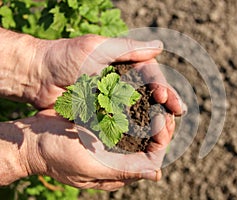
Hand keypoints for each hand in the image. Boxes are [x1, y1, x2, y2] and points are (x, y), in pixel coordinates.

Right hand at [20, 109, 174, 190]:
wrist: (33, 139)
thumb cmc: (57, 155)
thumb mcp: (90, 166)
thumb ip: (123, 170)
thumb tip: (156, 174)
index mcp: (120, 169)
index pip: (152, 157)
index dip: (162, 139)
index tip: (163, 120)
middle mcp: (120, 154)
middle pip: (150, 140)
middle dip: (161, 123)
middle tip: (165, 104)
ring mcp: (113, 138)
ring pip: (141, 126)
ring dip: (151, 111)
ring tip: (157, 95)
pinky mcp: (105, 123)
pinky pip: (126, 115)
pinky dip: (134, 104)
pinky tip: (139, 92)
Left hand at [30, 34, 184, 114]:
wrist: (38, 76)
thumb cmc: (65, 57)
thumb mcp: (96, 48)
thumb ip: (128, 48)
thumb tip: (160, 48)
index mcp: (123, 62)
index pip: (150, 74)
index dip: (163, 86)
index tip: (170, 99)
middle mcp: (120, 78)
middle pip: (148, 92)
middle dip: (164, 103)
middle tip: (177, 113)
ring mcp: (112, 95)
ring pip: (138, 106)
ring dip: (153, 115)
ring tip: (166, 126)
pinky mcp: (102, 109)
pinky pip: (122, 117)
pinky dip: (134, 125)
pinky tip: (145, 133)